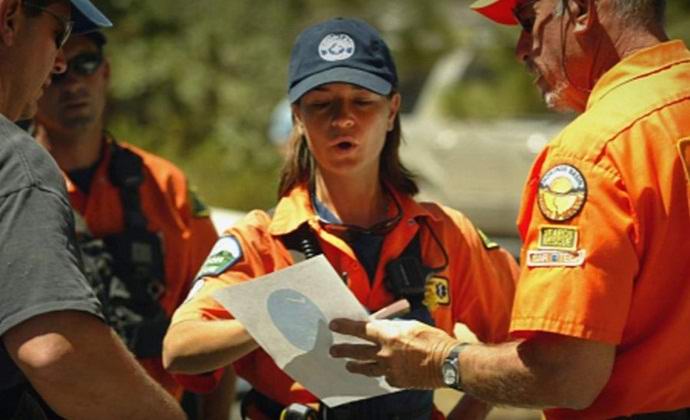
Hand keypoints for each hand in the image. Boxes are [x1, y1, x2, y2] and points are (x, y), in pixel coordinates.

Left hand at [329, 318, 458, 388]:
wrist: (448, 363)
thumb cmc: (435, 341)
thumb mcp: (413, 325)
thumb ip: (395, 327)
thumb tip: (384, 327)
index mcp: (389, 335)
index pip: (360, 329)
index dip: (345, 327)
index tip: (335, 326)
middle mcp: (386, 353)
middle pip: (357, 351)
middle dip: (343, 350)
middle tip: (333, 350)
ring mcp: (390, 369)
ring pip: (367, 368)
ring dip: (356, 366)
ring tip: (349, 366)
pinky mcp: (397, 381)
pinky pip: (385, 377)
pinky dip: (383, 373)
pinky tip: (382, 372)